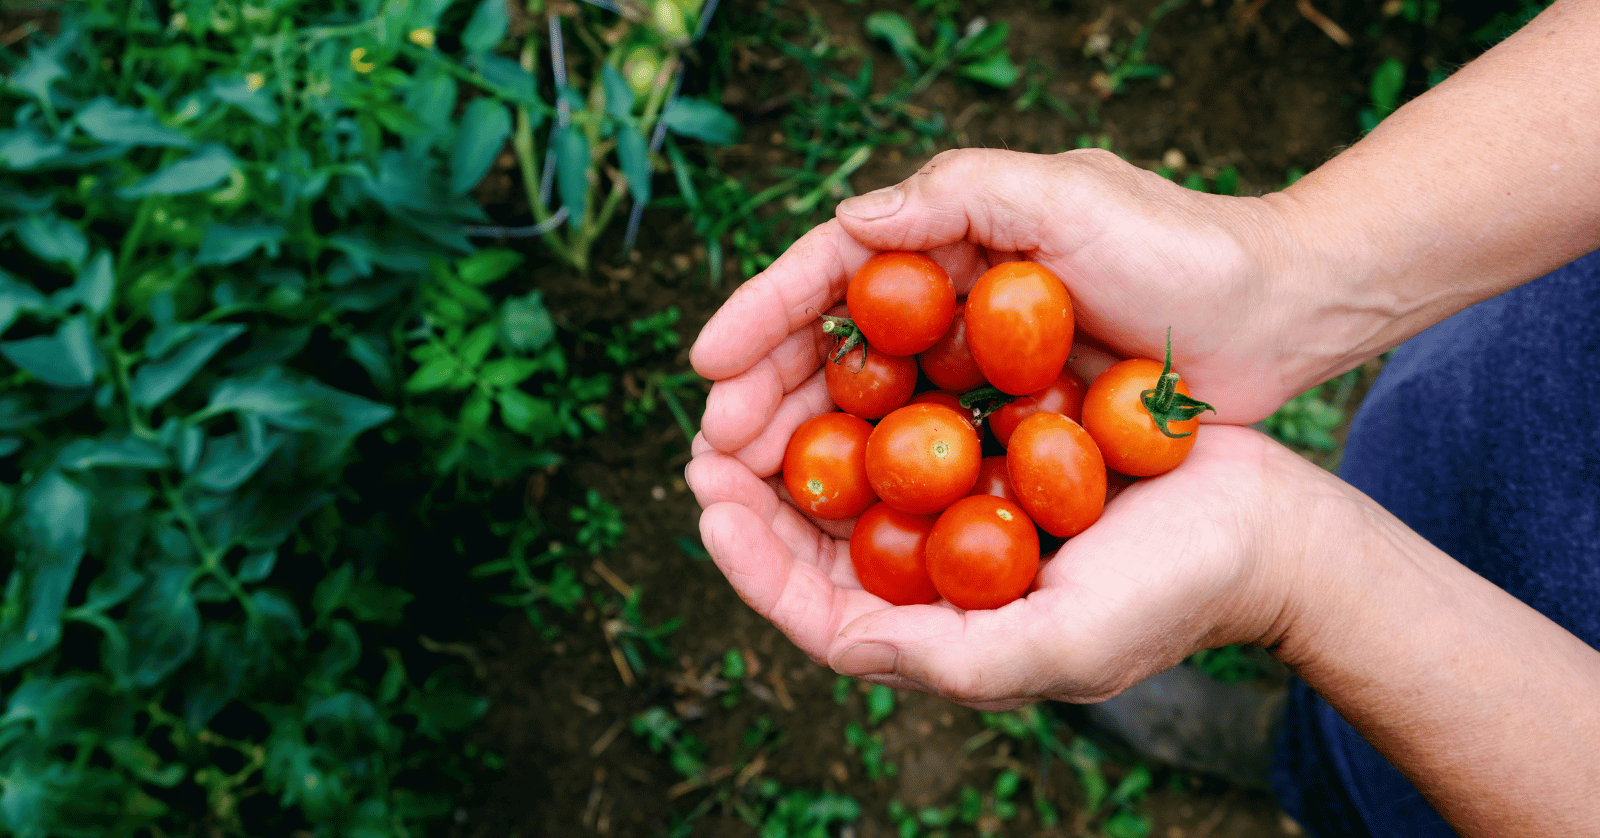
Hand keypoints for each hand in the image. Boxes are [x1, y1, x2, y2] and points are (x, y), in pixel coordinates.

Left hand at [686, 422, 1324, 709]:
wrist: (1263, 526)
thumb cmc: (1171, 593)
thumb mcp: (1062, 642)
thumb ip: (951, 658)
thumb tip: (841, 642)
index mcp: (940, 629)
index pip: (818, 606)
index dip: (753, 560)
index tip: (710, 501)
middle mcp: (939, 572)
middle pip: (819, 535)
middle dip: (754, 486)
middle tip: (707, 433)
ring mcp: (965, 506)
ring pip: (856, 470)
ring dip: (800, 429)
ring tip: (751, 384)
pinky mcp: (995, 445)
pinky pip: (913, 414)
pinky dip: (873, 386)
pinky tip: (841, 342)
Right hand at [692, 147, 1331, 473]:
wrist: (1278, 311)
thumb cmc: (1180, 245)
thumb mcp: (1069, 196)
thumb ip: (958, 197)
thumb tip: (847, 222)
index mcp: (941, 241)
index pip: (824, 276)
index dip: (757, 320)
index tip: (705, 368)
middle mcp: (941, 305)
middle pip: (825, 355)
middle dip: (758, 402)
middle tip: (710, 459)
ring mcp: (969, 370)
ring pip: (860, 414)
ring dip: (798, 454)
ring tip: (745, 498)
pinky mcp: (1006, 424)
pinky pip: (920, 458)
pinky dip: (872, 488)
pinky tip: (835, 528)